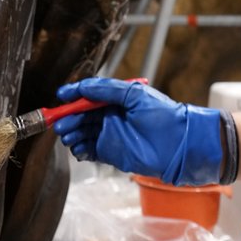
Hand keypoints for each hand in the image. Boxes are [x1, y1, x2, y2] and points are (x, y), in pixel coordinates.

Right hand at [51, 77, 233, 185]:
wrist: (179, 144)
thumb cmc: (162, 115)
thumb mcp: (134, 94)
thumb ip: (107, 89)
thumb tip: (82, 87)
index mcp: (116, 99)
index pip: (89, 96)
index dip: (74, 96)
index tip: (61, 97)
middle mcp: (111, 116)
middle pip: (82, 115)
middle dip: (69, 118)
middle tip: (61, 123)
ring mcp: (110, 135)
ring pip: (83, 133)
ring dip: (72, 134)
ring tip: (68, 136)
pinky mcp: (111, 153)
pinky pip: (90, 150)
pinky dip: (80, 150)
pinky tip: (78, 148)